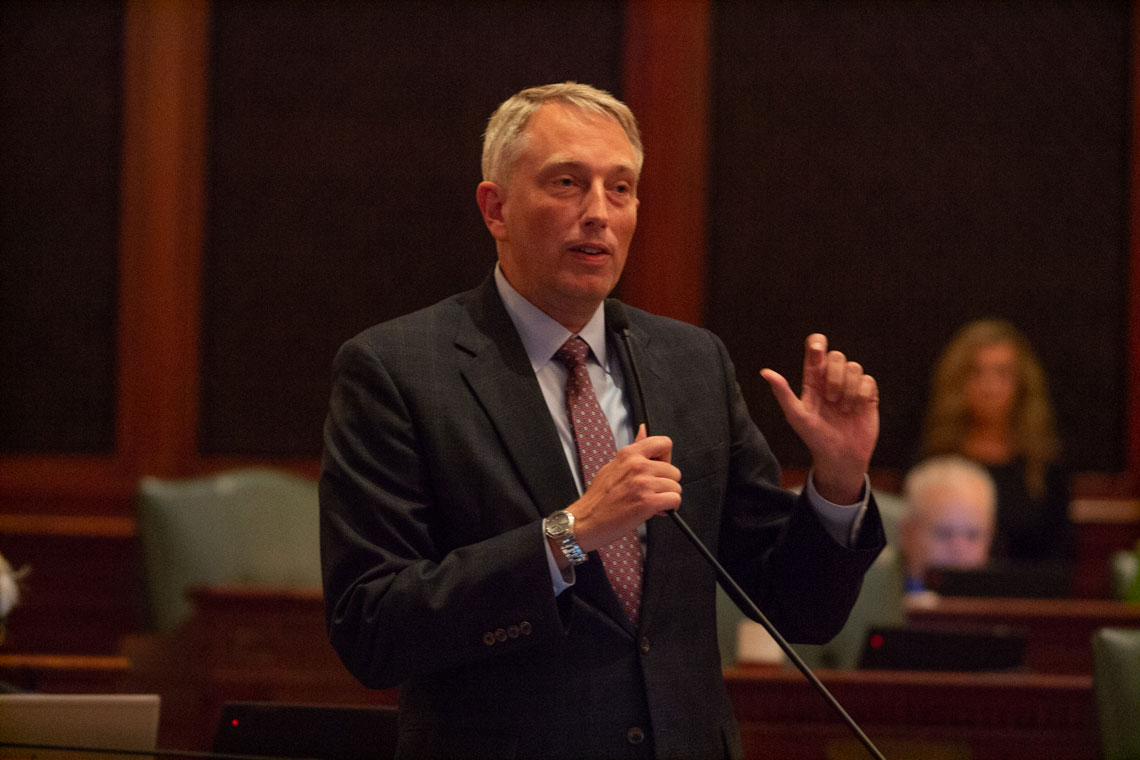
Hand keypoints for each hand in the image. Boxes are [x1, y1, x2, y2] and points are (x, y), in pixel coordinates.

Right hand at [568, 425, 681, 552]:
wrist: (586, 520)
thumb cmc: (598, 498)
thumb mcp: (613, 465)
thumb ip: (634, 450)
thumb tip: (643, 429)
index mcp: (629, 454)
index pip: (664, 443)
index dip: (666, 458)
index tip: (659, 468)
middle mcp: (638, 465)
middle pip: (674, 470)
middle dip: (667, 484)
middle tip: (652, 492)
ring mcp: (643, 483)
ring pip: (676, 487)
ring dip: (667, 497)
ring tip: (651, 502)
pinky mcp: (648, 502)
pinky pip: (674, 500)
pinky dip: (669, 508)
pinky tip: (656, 511)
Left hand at [761, 334, 878, 503]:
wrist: (840, 457)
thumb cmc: (815, 437)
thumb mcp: (796, 416)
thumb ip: (782, 392)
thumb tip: (764, 371)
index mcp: (813, 380)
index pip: (815, 350)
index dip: (817, 344)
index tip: (817, 349)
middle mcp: (832, 379)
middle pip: (837, 356)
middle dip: (834, 376)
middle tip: (830, 399)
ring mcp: (850, 386)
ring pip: (854, 366)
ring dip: (848, 389)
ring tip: (843, 409)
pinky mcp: (867, 394)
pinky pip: (868, 380)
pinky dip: (861, 394)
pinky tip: (856, 409)